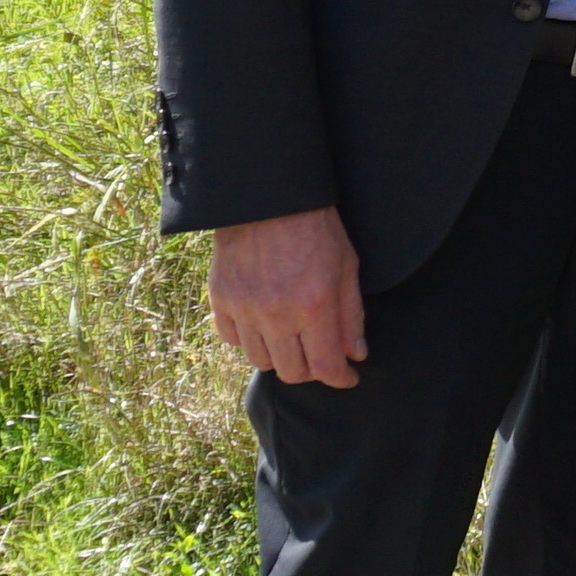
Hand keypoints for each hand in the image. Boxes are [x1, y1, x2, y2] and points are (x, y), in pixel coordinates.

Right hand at [207, 210, 365, 388]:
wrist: (268, 197)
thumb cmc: (315, 227)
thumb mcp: (346, 266)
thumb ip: (351, 315)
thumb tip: (355, 355)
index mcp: (313, 305)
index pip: (325, 367)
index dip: (340, 378)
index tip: (347, 377)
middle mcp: (276, 314)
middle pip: (292, 372)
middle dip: (312, 370)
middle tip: (320, 355)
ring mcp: (244, 308)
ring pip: (261, 361)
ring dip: (280, 356)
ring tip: (292, 337)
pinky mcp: (220, 299)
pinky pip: (233, 340)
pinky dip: (250, 340)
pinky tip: (263, 324)